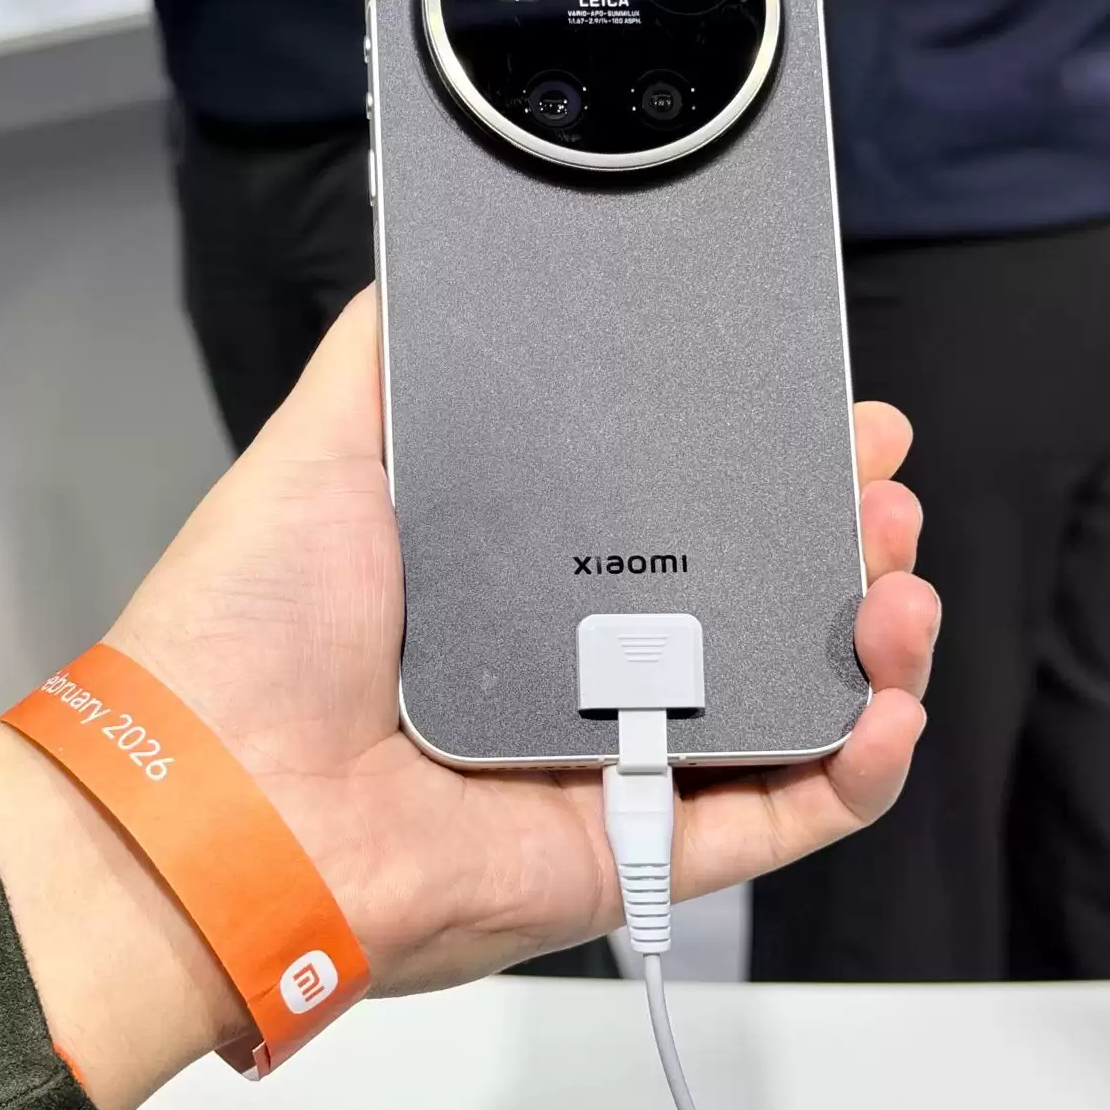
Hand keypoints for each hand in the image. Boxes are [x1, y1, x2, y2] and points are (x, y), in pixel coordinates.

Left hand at [0, 292, 934, 1109]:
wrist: (210, 800)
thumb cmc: (250, 621)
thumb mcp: (322, 450)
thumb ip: (389, 359)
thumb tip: (444, 259)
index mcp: (520, 582)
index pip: (674, 517)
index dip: (756, 465)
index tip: (819, 408)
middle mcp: (575, 673)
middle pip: (748, 608)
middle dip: (835, 540)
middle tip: (879, 484)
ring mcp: (609, 766)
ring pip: (784, 711)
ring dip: (869, 647)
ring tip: (899, 582)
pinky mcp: (625, 849)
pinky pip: (772, 822)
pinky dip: (852, 772)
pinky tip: (889, 705)